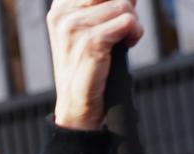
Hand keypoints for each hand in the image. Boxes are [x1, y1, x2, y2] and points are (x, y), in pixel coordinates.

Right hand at [47, 0, 143, 129]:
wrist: (77, 103)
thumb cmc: (87, 65)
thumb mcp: (87, 27)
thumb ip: (101, 5)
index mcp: (59, 7)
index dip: (115, 0)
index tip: (114, 15)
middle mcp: (62, 15)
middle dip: (124, 7)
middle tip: (118, 28)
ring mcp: (73, 28)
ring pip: (124, 4)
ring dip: (132, 23)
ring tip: (120, 40)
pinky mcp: (90, 42)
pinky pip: (128, 22)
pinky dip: (134, 34)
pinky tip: (125, 46)